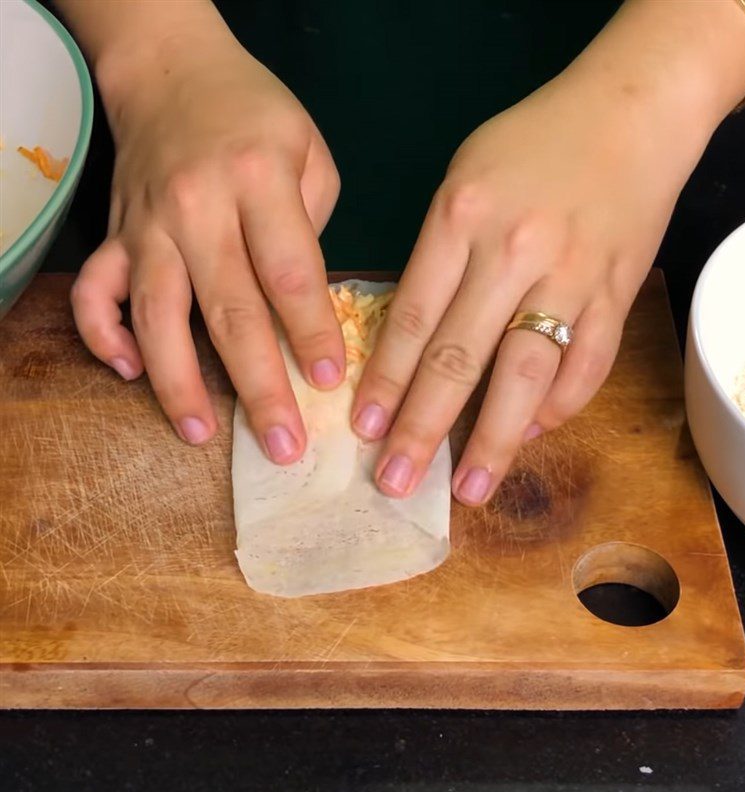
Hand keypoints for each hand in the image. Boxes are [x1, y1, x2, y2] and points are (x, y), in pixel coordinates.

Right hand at [70, 33, 340, 461]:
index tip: (329, 384)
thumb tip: (306, 311)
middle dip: (259, 385)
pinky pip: (96, 293)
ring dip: (178, 381)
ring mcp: (148, 225)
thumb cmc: (257, 119)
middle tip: (283, 445)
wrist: (174, 72)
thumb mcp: (310, 155)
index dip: (311, 333)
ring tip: (200, 434)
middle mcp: (198, 207)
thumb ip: (312, 229)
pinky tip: (128, 372)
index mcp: (260, 180)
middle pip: (231, 310)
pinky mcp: (115, 235)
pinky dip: (104, 336)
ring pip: (158, 315)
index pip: (290, 274)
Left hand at [352, 65, 713, 504]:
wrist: (632, 111)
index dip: (385, 382)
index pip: (412, 319)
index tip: (363, 430)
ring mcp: (572, 276)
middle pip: (459, 357)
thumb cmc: (533, 143)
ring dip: (494, 439)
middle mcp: (513, 252)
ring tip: (467, 489)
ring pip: (526, 374)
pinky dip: (560, 407)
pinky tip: (532, 434)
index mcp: (460, 218)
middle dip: (422, 427)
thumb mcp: (463, 178)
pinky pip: (588, 365)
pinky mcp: (618, 292)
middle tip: (395, 481)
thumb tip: (418, 339)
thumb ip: (438, 253)